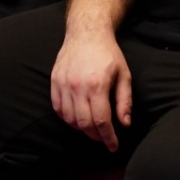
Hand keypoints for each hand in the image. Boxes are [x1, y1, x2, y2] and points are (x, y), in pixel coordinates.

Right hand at [50, 22, 132, 149]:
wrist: (86, 33)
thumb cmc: (108, 54)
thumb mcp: (124, 75)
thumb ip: (124, 101)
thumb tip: (124, 124)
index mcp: (97, 85)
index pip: (101, 121)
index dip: (108, 137)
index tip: (113, 146)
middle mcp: (78, 87)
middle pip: (84, 124)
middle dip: (96, 136)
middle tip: (104, 138)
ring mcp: (63, 84)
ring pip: (69, 119)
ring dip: (81, 129)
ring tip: (92, 128)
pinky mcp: (54, 81)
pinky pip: (58, 108)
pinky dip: (67, 118)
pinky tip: (77, 118)